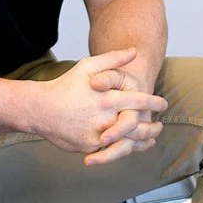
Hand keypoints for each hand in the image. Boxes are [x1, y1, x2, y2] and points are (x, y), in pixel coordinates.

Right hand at [33, 48, 166, 156]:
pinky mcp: (90, 147)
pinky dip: (126, 149)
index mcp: (108, 98)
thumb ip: (111, 59)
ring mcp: (98, 135)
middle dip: (152, 126)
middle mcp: (105, 118)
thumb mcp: (86, 67)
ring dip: (143, 140)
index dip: (154, 102)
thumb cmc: (64, 86)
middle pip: (139, 125)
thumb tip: (134, 51)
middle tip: (159, 125)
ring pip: (129, 142)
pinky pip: (112, 151)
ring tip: (150, 138)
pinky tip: (131, 145)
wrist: (40, 109)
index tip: (163, 103)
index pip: (140, 101)